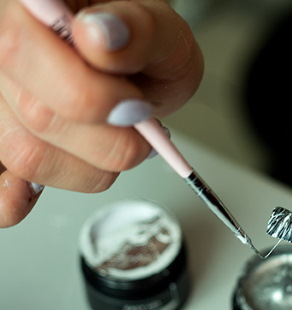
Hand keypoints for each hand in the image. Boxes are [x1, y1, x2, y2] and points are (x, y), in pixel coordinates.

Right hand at [0, 0, 202, 226]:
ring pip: (28, 154)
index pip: (20, 49)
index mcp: (35, 8)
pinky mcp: (8, 138)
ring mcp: (2, 100)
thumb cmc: (144, 48)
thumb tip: (101, 36)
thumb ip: (140, 30)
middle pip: (35, 115)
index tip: (135, 107)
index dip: (85, 92)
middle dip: (108, 136)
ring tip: (119, 138)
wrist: (139, 68)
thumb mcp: (164, 33)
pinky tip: (26, 195)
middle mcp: (6, 52)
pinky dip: (15, 198)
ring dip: (94, 165)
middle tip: (139, 122)